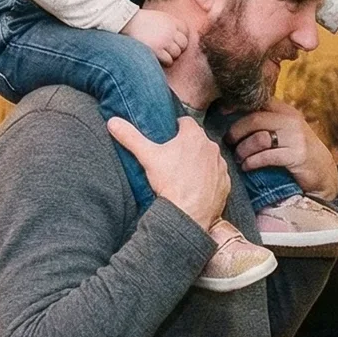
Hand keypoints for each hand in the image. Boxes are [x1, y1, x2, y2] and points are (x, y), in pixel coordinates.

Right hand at [107, 116, 229, 227]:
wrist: (188, 214)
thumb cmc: (170, 183)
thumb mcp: (147, 157)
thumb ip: (130, 137)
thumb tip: (112, 122)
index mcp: (194, 136)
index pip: (185, 122)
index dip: (175, 128)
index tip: (167, 137)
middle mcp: (211, 147)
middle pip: (197, 140)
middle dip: (187, 145)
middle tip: (172, 157)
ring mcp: (220, 166)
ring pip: (208, 157)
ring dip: (199, 161)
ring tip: (183, 174)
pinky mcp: (225, 183)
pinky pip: (216, 176)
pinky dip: (208, 178)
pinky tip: (195, 187)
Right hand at [121, 6, 188, 64]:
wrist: (125, 23)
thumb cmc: (140, 21)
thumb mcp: (158, 17)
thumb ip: (169, 24)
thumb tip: (178, 36)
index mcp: (171, 21)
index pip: (185, 30)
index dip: (181, 37)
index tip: (173, 40)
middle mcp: (170, 30)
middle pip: (184, 43)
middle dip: (178, 47)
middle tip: (168, 49)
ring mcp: (164, 40)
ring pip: (177, 53)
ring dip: (171, 55)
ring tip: (162, 53)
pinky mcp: (157, 50)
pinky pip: (169, 60)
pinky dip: (166, 61)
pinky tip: (159, 58)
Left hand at [225, 102, 337, 196]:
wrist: (322, 170)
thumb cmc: (297, 150)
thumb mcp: (285, 129)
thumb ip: (267, 121)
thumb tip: (233, 116)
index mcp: (286, 111)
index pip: (259, 100)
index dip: (237, 104)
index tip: (222, 111)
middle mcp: (291, 121)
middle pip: (255, 120)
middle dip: (236, 131)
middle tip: (228, 141)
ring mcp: (295, 138)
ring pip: (259, 139)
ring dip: (243, 150)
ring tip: (238, 157)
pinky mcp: (297, 155)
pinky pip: (267, 156)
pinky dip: (252, 162)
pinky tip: (247, 166)